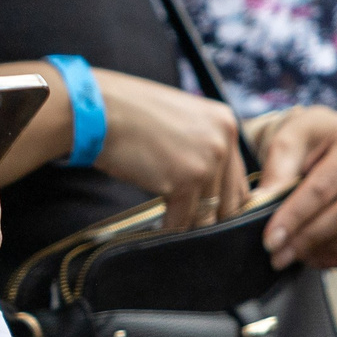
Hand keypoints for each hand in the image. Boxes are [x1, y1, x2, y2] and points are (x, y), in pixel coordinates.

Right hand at [92, 70, 248, 230]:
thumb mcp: (180, 119)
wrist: (98, 109)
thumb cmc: (129, 112)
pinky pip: (182, 219)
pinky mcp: (184, 181)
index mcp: (225, 123)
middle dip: (209, 215)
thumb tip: (206, 183)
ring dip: (188, 223)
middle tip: (189, 223)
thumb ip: (201, 145)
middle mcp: (223, 142)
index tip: (208, 211)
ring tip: (171, 223)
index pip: (238, 177)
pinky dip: (169, 227)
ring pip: (206, 214)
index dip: (222, 199)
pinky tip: (158, 225)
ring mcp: (207, 162)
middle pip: (230, 200)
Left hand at [252, 106, 336, 269]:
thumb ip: (276, 170)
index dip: (295, 217)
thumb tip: (262, 202)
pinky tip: (318, 256)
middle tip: (279, 255)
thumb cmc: (311, 139)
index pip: (324, 187)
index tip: (271, 239)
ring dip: (329, 252)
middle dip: (309, 239)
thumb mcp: (289, 140)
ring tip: (297, 255)